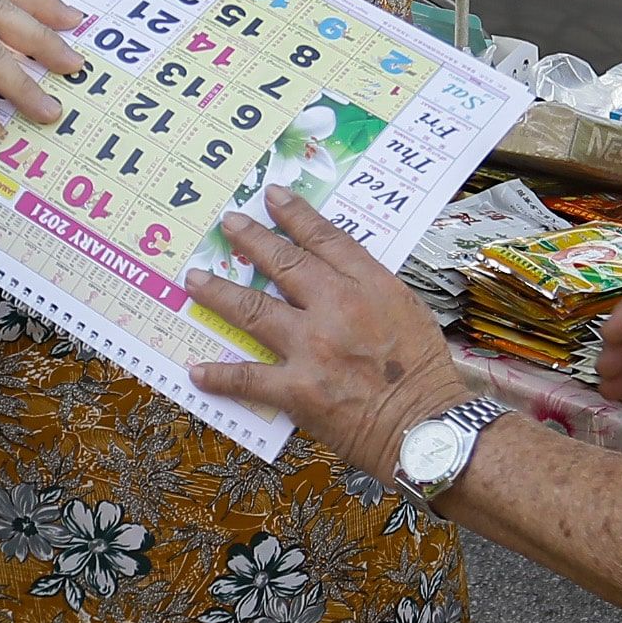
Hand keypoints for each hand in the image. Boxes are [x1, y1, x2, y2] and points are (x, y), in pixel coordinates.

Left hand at [186, 189, 469, 484]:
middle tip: (227, 224)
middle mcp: (336, 307)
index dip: (295, 214)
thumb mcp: (409, 312)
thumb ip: (371, 290)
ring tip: (195, 280)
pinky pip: (248, 378)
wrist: (427, 427)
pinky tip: (197, 371)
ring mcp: (312, 347)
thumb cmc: (425, 373)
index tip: (273, 195)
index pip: (326, 238)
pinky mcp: (297, 389)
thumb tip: (337, 277)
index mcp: (369, 286)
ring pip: (253, 310)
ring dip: (218, 293)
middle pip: (283, 263)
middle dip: (251, 239)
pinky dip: (220, 375)